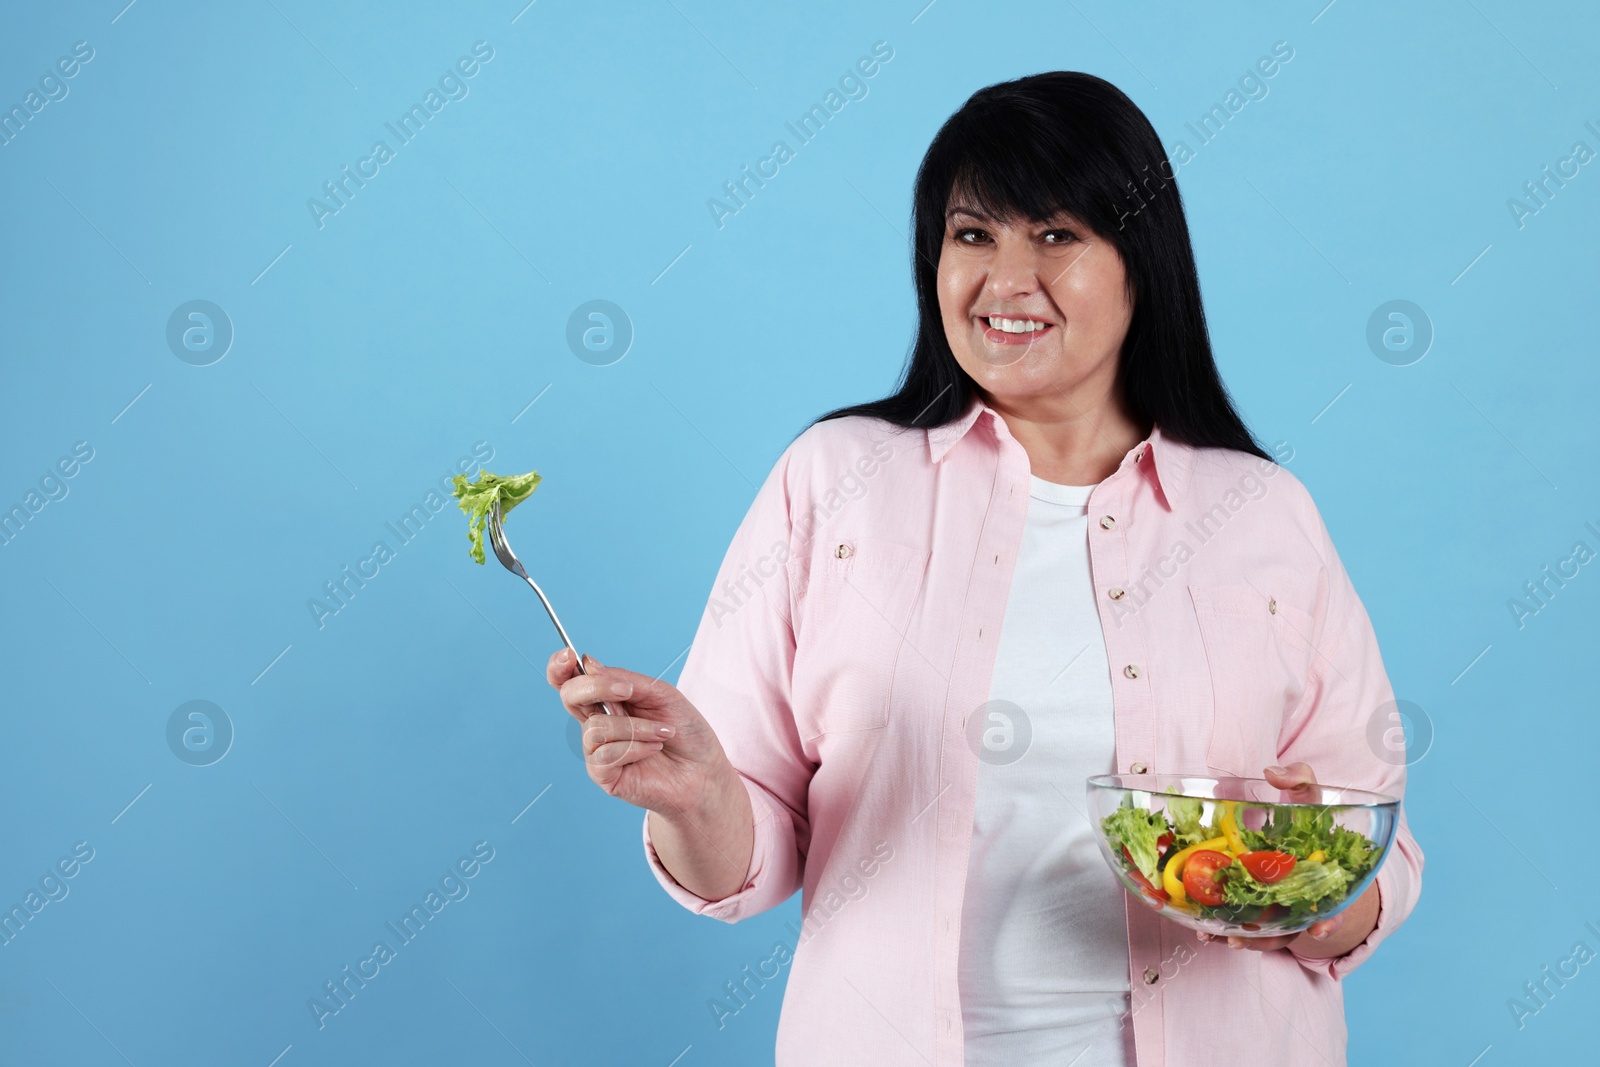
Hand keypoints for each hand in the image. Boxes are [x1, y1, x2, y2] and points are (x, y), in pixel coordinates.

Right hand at [545, 649, 733, 817]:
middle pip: (570, 696)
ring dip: (636, 727)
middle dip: (596, 688)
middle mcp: (598, 723)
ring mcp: (598, 750)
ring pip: (596, 727)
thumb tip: (589, 665)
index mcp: (609, 700)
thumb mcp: (661, 694)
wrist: (704, 771)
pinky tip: (653, 750)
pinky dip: (635, 747)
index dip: (560, 667)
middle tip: (629, 692)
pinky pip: (605, 754)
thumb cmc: (685, 732)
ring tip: (662, 733)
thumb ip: (624, 679)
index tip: (568, 655)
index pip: (572, 681)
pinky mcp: (603, 775)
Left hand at [1194, 762, 1369, 953]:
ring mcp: (1280, 909)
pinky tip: (1204, 932)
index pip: (1332, 907)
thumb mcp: (1311, 796)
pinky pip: (1244, 927)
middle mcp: (1303, 902)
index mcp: (1323, 881)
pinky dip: (1225, 931)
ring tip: (1217, 936)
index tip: (1319, 929)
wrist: (1304, 838)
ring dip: (1242, 938)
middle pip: (1290, 928)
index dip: (1328, 921)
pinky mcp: (1258, 910)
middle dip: (1267, 938)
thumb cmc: (1310, 819)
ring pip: (1266, 934)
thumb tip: (1272, 773)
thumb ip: (1300, 780)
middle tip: (1242, 938)